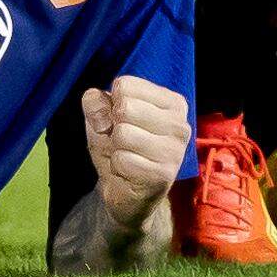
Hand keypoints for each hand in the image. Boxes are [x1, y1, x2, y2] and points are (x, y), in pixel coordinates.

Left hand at [80, 76, 189, 230]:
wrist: (125, 190)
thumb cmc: (118, 145)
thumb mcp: (101, 116)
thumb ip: (95, 102)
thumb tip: (99, 108)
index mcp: (172, 102)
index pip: (125, 85)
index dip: (111, 103)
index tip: (120, 119)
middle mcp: (180, 124)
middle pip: (125, 107)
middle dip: (113, 125)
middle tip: (122, 140)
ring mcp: (175, 151)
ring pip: (123, 134)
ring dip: (115, 147)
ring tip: (127, 154)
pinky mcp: (164, 175)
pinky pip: (122, 160)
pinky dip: (117, 166)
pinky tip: (129, 172)